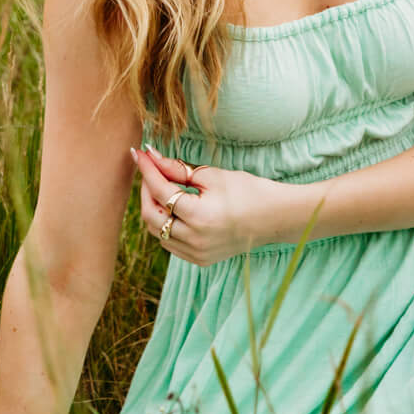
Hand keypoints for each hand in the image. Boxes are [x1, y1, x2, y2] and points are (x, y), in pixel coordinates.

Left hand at [131, 145, 283, 266]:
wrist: (274, 217)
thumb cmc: (247, 191)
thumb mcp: (212, 175)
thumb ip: (177, 169)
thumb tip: (152, 157)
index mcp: (199, 216)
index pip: (160, 190)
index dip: (147, 170)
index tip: (139, 154)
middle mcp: (194, 239)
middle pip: (151, 215)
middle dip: (146, 190)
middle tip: (149, 171)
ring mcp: (196, 253)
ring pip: (157, 232)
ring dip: (154, 209)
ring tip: (161, 188)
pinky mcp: (200, 259)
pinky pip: (170, 243)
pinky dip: (166, 226)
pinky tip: (173, 209)